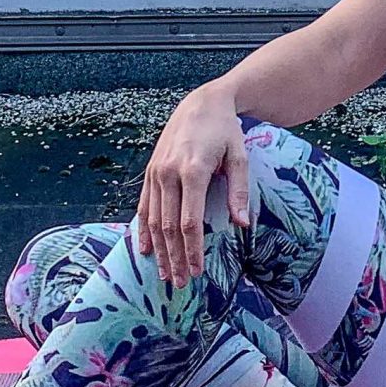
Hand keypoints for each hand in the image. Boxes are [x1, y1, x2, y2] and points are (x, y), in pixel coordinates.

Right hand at [136, 88, 253, 286]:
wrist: (202, 103)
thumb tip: (242, 225)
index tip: (198, 271)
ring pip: (153, 219)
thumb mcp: (239, 156)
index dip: (193, 250)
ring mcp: (156, 172)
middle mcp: (169, 172)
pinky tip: (146, 250)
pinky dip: (143, 230)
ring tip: (166, 274)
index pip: (189, 221)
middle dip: (175, 257)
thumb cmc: (226, 131)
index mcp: (193, 170)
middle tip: (182, 283)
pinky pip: (143, 206)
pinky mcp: (150, 171)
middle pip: (168, 226)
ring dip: (159, 250)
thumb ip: (238, 192)